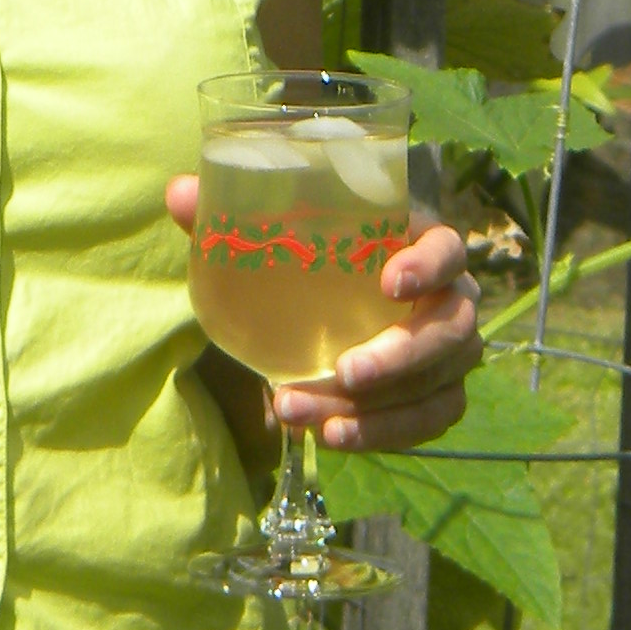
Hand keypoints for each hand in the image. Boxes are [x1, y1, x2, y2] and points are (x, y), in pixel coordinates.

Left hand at [164, 178, 479, 452]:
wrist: (313, 309)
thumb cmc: (304, 259)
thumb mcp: (267, 236)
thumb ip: (226, 214)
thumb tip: (178, 194)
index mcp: (416, 241)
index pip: (449, 247)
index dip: (430, 264)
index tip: (389, 282)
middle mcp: (447, 297)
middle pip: (452, 329)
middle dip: (401, 355)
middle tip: (344, 371)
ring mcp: (448, 351)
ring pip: (437, 384)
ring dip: (377, 408)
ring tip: (304, 411)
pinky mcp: (438, 394)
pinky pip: (428, 421)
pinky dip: (381, 433)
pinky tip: (330, 435)